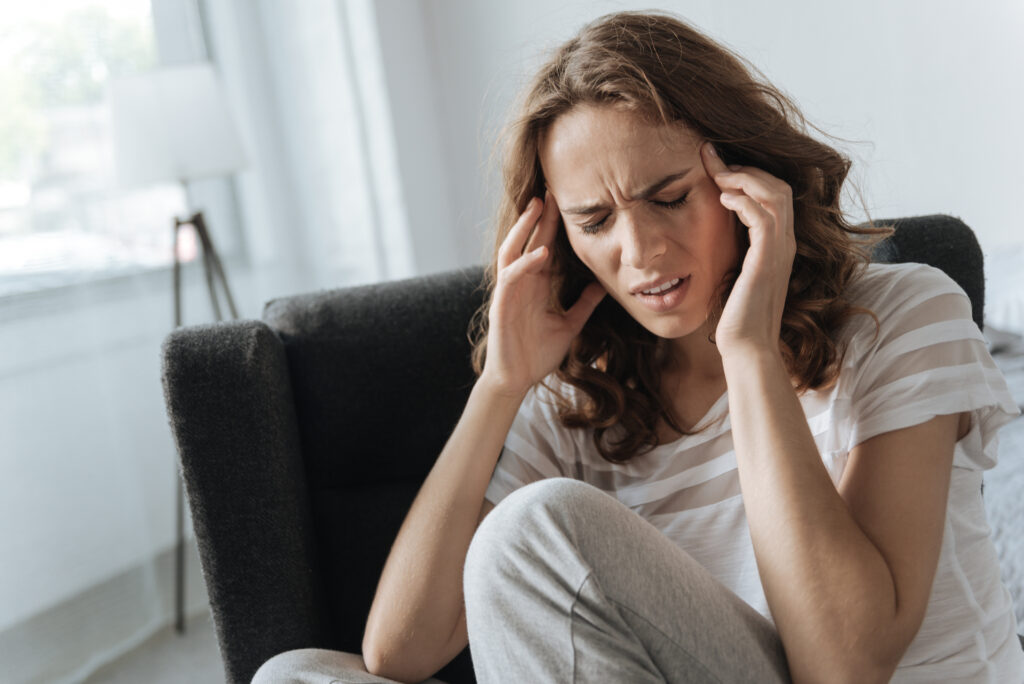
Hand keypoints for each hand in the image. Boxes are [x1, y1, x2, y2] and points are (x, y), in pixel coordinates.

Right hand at [482, 191, 605, 396]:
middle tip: (552, 189)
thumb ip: (583, 304)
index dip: (553, 225)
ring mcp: (509, 293)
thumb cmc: (537, 353)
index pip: (544, 246)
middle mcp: (521, 283)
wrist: (516, 380)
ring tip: (537, 208)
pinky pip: (511, 278)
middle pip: (528, 241)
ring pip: (512, 251)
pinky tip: (540, 254)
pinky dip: (525, 264)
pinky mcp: (501, 306)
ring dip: (523, 229)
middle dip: (539, 216)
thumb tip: (603, 286)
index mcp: (535, 285)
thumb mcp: (569, 324)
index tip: (568, 201)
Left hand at [700, 142, 795, 356]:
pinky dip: (743, 201)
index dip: (748, 174)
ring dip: (743, 178)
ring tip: (717, 174)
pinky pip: (762, 217)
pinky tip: (723, 199)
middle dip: (744, 167)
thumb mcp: (736, 272)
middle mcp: (785, 243)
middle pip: (778, 186)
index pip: (774, 194)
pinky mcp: (766, 261)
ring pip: (775, 195)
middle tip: (712, 158)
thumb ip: (736, 248)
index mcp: (778, 244)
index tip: (716, 164)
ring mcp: (779, 251)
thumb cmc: (737, 315)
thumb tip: (717, 228)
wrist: (747, 347)